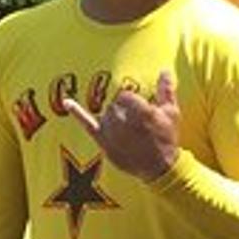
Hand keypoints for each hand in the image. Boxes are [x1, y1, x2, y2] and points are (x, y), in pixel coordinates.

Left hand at [63, 70, 178, 179]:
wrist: (160, 168)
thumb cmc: (167, 138)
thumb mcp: (172, 113)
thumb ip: (166, 90)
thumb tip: (164, 70)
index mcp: (140, 110)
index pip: (126, 96)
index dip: (134, 103)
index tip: (141, 113)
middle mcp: (123, 119)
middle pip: (115, 104)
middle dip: (125, 112)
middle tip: (137, 125)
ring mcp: (110, 130)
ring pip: (106, 114)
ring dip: (115, 119)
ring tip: (128, 132)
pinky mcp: (103, 140)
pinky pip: (87, 123)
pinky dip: (76, 112)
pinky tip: (66, 102)